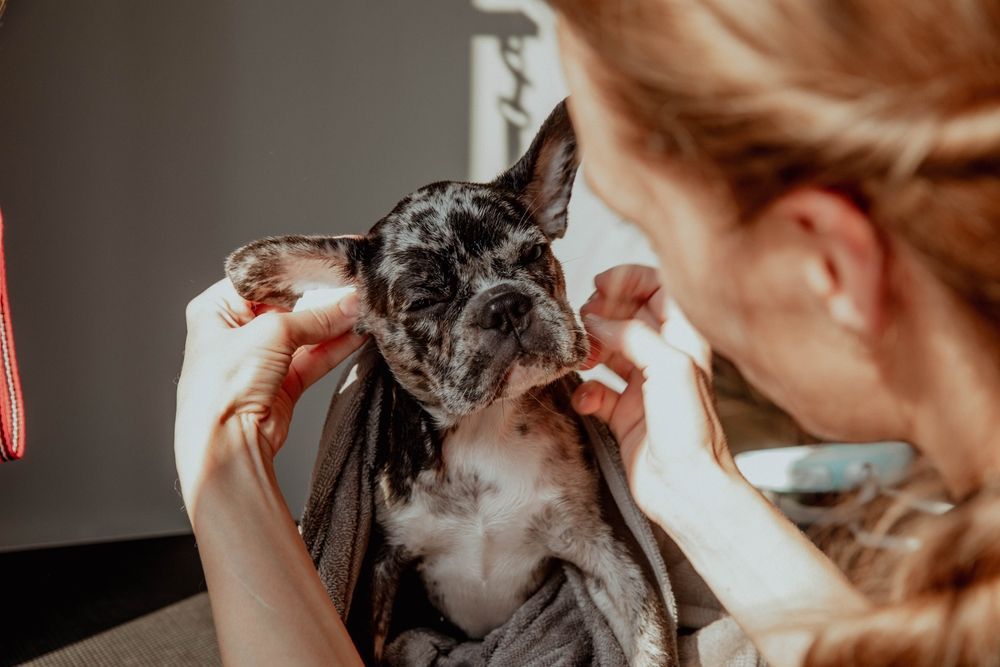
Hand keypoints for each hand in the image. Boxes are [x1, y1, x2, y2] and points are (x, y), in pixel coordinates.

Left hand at [175, 279, 365, 506]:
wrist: (226, 444)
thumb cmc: (225, 386)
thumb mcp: (272, 334)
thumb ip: (315, 316)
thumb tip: (349, 303)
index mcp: (216, 309)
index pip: (262, 278)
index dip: (297, 270)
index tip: (331, 261)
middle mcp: (236, 332)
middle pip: (287, 305)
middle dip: (321, 299)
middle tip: (353, 285)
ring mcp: (260, 359)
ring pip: (305, 333)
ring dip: (333, 323)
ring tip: (363, 308)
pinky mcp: (281, 383)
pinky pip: (313, 358)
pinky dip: (335, 347)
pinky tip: (358, 333)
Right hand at [573, 265, 736, 521]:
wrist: (687, 488)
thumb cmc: (691, 431)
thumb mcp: (669, 366)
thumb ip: (633, 334)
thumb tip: (598, 321)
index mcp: (685, 340)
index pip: (659, 290)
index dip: (630, 280)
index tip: (601, 284)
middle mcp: (665, 359)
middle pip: (629, 317)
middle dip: (604, 313)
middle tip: (586, 319)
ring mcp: (644, 387)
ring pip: (610, 351)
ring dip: (591, 349)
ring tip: (582, 356)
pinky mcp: (625, 415)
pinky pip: (598, 391)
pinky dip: (586, 391)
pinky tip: (586, 399)